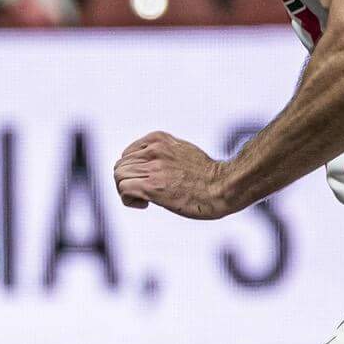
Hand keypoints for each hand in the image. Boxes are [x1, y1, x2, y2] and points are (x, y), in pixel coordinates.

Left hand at [114, 131, 233, 218]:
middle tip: (144, 193)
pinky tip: (144, 204)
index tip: (147, 180)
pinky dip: (128, 199)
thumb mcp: (184, 151)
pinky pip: (123, 189)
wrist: (224, 187)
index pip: (127, 154)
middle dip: (128, 181)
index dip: (133, 171)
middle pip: (120, 166)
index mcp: (159, 139)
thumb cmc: (208, 175)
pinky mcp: (152, 186)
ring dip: (127, 191)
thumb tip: (147, 163)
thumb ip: (164, 152)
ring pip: (119, 177)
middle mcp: (153, 150)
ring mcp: (152, 168)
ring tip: (145, 199)